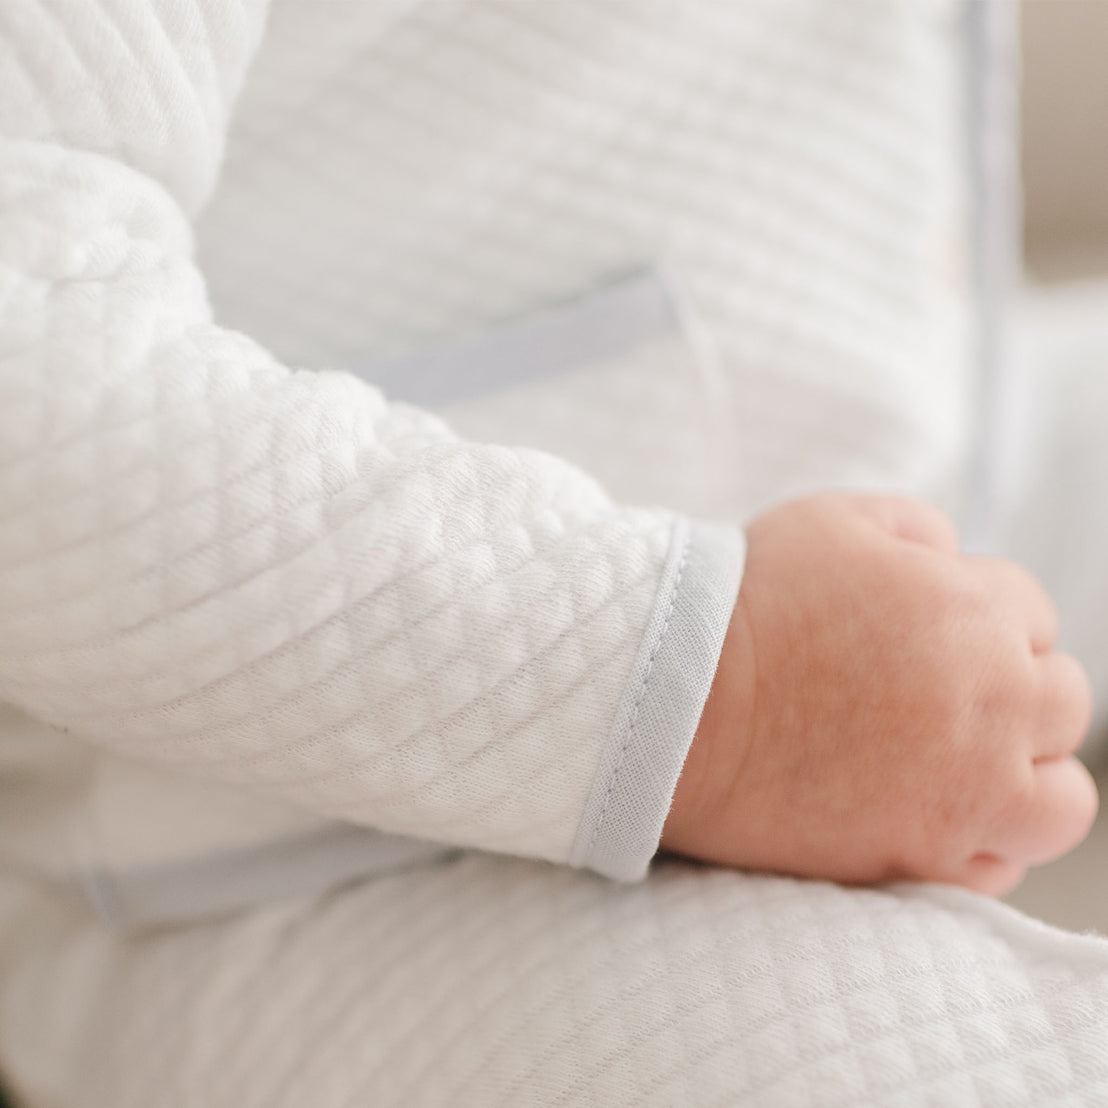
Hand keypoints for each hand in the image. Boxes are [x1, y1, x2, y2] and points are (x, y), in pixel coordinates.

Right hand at [661, 493, 1097, 894]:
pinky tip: (926, 815)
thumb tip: (952, 559)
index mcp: (971, 614)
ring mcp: (962, 794)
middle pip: (1060, 704)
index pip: (1033, 616)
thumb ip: (917, 528)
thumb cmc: (741, 604)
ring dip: (1024, 779)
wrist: (671, 702)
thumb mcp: (830, 521)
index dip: (979, 620)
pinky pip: (998, 871)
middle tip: (938, 696)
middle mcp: (988, 707)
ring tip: (961, 767)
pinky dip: (977, 846)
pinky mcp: (919, 861)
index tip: (927, 636)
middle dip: (1011, 691)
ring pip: (1059, 804)